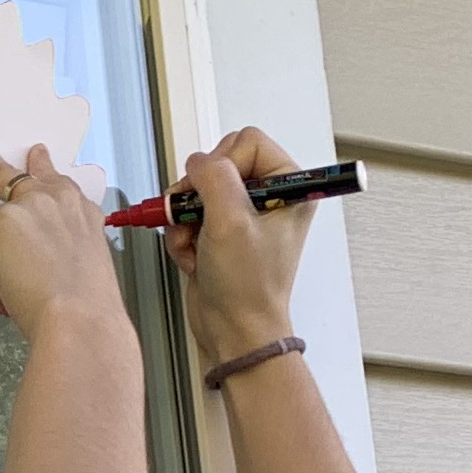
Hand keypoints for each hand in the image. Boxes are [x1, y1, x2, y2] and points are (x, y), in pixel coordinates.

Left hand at [0, 114, 124, 332]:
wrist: (82, 321)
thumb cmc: (85, 309)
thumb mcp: (78, 272)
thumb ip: (51, 256)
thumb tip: (14, 271)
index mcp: (82, 215)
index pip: (58, 182)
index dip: (43, 168)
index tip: (38, 155)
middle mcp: (59, 200)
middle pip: (16, 169)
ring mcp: (30, 205)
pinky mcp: (3, 221)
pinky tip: (5, 291)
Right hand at [165, 127, 312, 363]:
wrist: (235, 329)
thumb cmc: (248, 287)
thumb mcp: (230, 223)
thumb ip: (214, 178)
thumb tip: (198, 161)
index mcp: (289, 187)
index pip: (246, 143)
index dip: (222, 164)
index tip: (214, 195)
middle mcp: (269, 196)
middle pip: (218, 162)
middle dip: (198, 193)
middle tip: (198, 218)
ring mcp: (243, 213)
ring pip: (197, 188)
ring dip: (186, 217)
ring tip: (195, 244)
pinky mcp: (220, 229)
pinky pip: (188, 212)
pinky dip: (182, 234)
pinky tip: (193, 256)